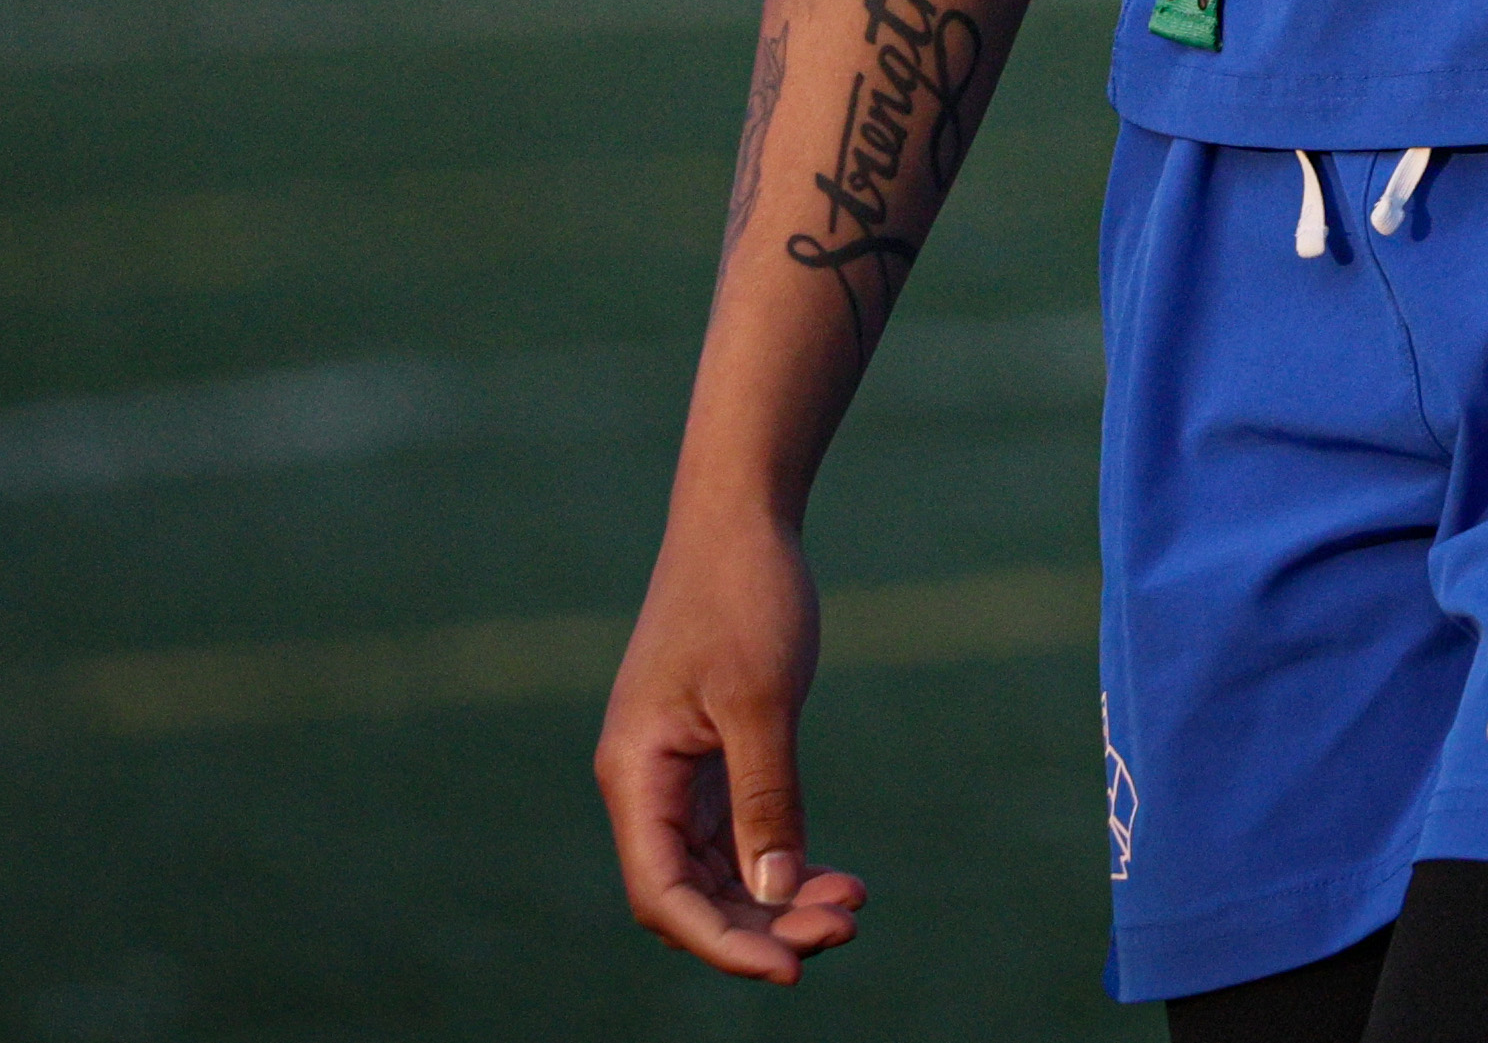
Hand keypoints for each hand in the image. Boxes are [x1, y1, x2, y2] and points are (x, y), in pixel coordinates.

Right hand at [598, 514, 869, 980]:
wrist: (741, 519)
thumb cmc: (742, 594)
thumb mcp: (761, 700)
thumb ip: (766, 797)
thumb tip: (773, 892)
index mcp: (635, 774)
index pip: (663, 893)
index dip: (723, 942)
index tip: (792, 968)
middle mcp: (646, 785)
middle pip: (693, 894)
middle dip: (765, 925)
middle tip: (846, 926)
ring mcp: (677, 775)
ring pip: (720, 872)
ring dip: (780, 900)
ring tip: (852, 905)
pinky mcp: (711, 759)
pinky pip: (738, 838)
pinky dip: (782, 861)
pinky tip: (836, 876)